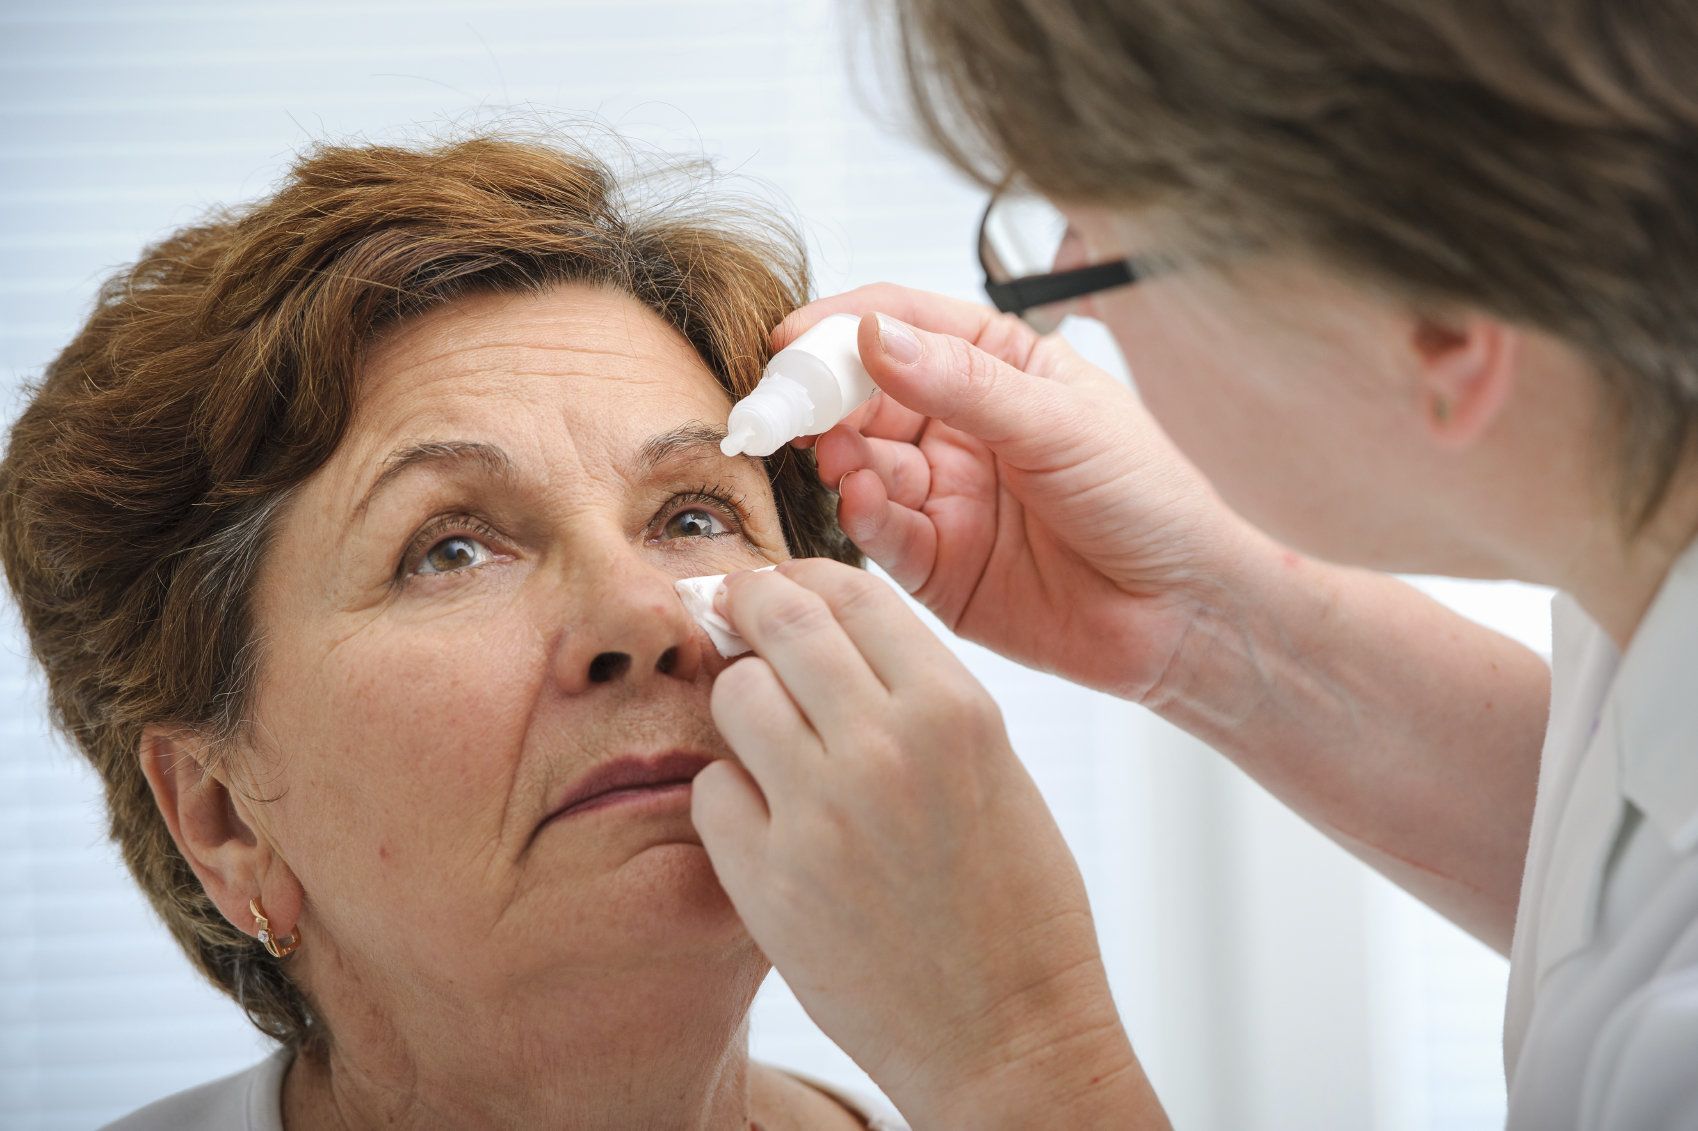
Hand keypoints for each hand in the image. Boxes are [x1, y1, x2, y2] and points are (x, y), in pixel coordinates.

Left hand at [691, 559, 1155, 1127]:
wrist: (1008, 1033)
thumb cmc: (1016, 903)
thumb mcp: (995, 767)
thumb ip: (916, 694)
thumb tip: (828, 631)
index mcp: (956, 710)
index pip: (855, 592)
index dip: (807, 576)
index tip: (785, 587)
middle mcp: (886, 747)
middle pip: (781, 621)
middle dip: (750, 606)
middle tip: (735, 612)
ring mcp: (820, 814)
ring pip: (735, 694)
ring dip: (742, 703)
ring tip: (767, 738)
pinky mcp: (768, 881)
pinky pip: (712, 790)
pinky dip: (730, 795)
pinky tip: (766, 820)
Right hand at [774, 284, 1260, 700]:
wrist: (1182, 613)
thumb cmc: (1148, 502)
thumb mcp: (1060, 424)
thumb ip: (963, 384)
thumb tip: (874, 336)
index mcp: (1001, 368)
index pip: (906, 325)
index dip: (843, 326)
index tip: (792, 340)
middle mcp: (963, 427)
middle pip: (867, 394)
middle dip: (823, 397)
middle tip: (785, 406)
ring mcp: (946, 495)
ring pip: (864, 462)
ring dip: (841, 455)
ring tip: (837, 457)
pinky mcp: (936, 564)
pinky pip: (880, 532)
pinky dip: (861, 514)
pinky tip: (861, 499)